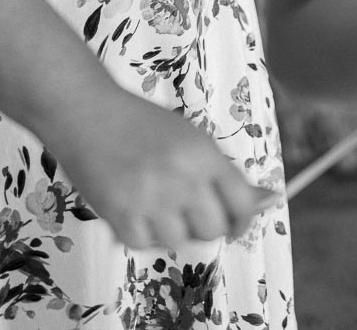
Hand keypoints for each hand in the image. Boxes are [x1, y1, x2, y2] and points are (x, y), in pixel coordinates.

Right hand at [53, 85, 280, 249]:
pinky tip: (133, 207)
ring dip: (170, 229)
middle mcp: (182, 176)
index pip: (242, 201)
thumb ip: (224, 172)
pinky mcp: (121, 216)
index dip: (243, 218)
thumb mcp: (189, 137)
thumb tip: (270, 198)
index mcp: (203, 152)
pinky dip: (140, 233)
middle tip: (185, 208)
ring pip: (180, 242)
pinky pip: (145, 245)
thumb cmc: (138, 122)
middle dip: (203, 224)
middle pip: (214, 229)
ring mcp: (151, 199)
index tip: (235, 223)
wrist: (86, 111)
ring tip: (153, 202)